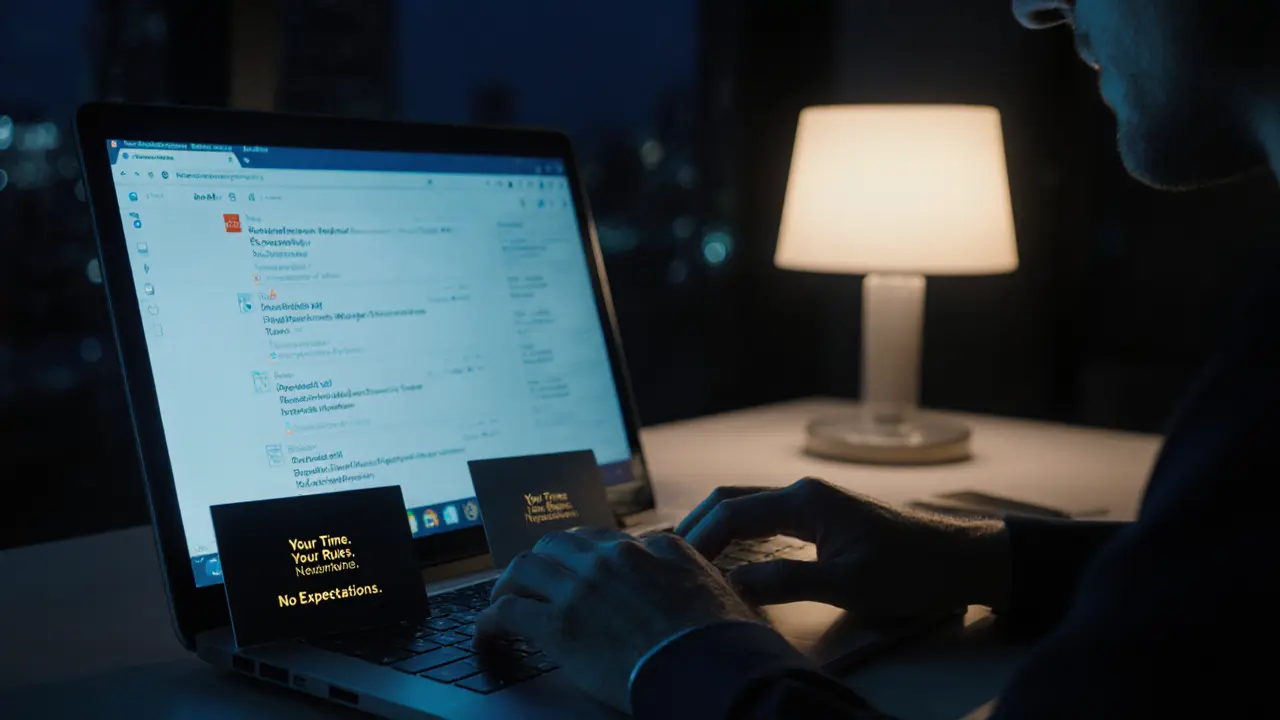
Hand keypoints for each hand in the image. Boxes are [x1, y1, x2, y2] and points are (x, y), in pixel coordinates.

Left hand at [474, 528, 758, 712]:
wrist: (712, 668)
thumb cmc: (723, 640)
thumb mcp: (716, 588)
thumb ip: (688, 572)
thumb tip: (676, 575)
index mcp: (654, 546)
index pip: (604, 540)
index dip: (584, 557)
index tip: (576, 571)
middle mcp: (613, 557)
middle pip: (558, 544)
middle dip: (542, 562)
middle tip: (534, 582)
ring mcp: (583, 587)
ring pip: (526, 568)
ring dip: (510, 585)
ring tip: (503, 602)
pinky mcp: (559, 625)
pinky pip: (506, 612)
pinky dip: (489, 622)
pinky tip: (487, 634)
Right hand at [677, 478, 1010, 619]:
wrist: (959, 558)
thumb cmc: (909, 570)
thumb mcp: (847, 583)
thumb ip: (785, 582)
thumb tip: (729, 585)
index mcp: (804, 499)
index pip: (732, 513)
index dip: (699, 540)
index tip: (677, 570)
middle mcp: (802, 491)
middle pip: (730, 499)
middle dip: (696, 527)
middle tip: (669, 561)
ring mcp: (812, 500)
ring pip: (746, 505)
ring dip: (715, 529)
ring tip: (688, 560)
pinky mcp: (821, 514)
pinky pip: (765, 517)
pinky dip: (738, 533)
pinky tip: (730, 557)